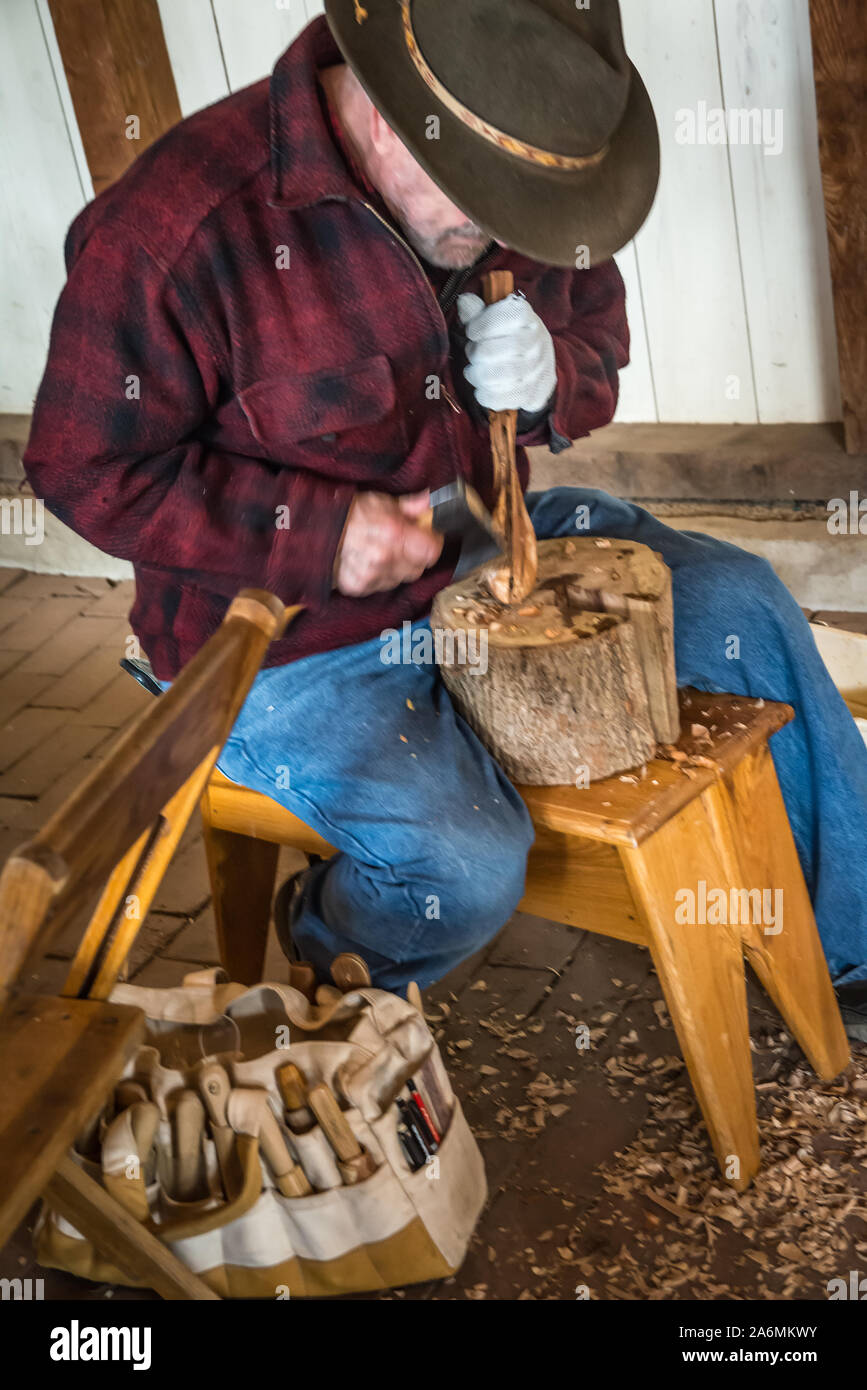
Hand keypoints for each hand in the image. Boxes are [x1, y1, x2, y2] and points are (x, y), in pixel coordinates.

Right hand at [333, 490, 442, 596]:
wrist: (312, 528)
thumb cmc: (347, 512)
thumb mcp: (380, 500)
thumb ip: (411, 505)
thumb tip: (432, 501)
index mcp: (394, 533)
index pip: (432, 551)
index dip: (432, 542)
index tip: (427, 536)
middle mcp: (384, 558)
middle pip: (418, 567)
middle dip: (415, 555)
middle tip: (403, 541)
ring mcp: (370, 575)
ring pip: (401, 578)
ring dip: (398, 567)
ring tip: (383, 550)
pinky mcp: (358, 586)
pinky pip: (381, 586)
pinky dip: (380, 576)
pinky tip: (370, 562)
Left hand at [457, 291, 556, 412]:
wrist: (540, 365)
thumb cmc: (510, 336)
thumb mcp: (497, 318)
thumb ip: (478, 311)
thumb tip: (464, 302)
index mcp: (526, 317)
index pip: (506, 316)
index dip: (483, 325)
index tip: (471, 332)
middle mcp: (536, 341)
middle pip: (499, 349)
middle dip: (477, 353)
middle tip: (472, 353)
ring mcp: (536, 369)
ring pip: (500, 376)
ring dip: (478, 376)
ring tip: (473, 372)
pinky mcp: (532, 393)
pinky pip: (503, 398)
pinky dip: (486, 396)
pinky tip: (482, 389)